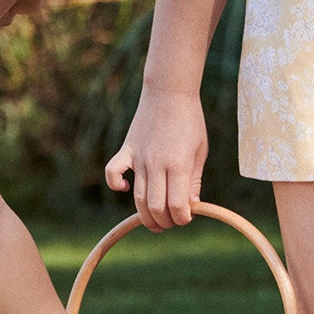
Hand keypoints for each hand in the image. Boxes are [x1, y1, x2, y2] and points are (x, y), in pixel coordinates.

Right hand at [104, 88, 207, 229]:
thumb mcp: (200, 151)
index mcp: (178, 164)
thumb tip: (191, 206)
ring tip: (156, 221)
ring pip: (137, 197)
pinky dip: (116, 185)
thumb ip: (194, 180)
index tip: (187, 216)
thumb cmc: (190, 121)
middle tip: (172, 221)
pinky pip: (113, 173)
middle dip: (165, 221)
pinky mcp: (126, 150)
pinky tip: (126, 188)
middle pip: (155, 207)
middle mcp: (156, 164)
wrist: (169, 92)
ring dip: (146, 215)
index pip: (176, 205)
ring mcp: (139, 158)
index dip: (182, 218)